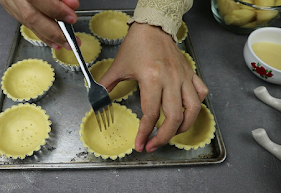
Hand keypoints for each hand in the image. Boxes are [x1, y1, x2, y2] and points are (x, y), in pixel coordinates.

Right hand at [0, 0, 79, 49]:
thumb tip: (72, 5)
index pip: (38, 0)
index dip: (56, 11)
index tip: (71, 18)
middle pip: (32, 17)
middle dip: (54, 32)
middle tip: (70, 40)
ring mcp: (10, 3)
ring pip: (29, 24)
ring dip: (50, 37)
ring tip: (65, 43)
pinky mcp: (11, 8)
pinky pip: (28, 25)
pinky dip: (43, 34)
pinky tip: (54, 41)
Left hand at [98, 22, 208, 152]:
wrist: (153, 27)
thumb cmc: (136, 45)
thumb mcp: (118, 66)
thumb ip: (106, 85)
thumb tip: (97, 100)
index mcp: (152, 78)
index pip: (151, 114)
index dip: (144, 133)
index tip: (140, 145)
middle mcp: (171, 80)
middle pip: (175, 117)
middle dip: (164, 137)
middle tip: (153, 145)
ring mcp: (184, 77)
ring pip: (193, 110)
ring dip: (183, 127)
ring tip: (170, 133)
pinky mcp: (190, 74)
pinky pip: (201, 93)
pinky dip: (196, 106)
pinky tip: (186, 111)